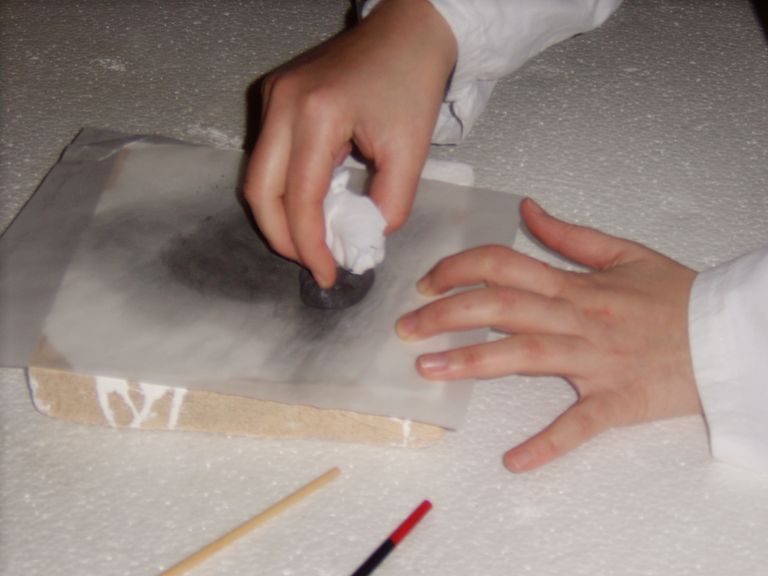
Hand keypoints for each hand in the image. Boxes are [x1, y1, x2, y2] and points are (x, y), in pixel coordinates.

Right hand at [244, 0, 456, 287]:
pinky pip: (266, 156)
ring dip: (279, 216)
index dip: (309, 246)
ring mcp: (272, 96)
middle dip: (282, 238)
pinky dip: (284, 190)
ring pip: (257, 176)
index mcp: (317, 114)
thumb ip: (389, 205)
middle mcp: (282, 103)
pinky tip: (310, 205)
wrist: (406, 31)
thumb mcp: (411, 151)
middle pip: (259, 191)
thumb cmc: (412, 83)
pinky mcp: (274, 96)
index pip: (299, 199)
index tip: (328, 275)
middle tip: (312, 263)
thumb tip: (364, 240)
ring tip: (312, 240)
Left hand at [396, 198, 701, 471]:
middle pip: (500, 307)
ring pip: (524, 356)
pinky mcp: (615, 402)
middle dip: (445, 314)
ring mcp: (594, 361)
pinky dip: (547, 445)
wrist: (729, 338)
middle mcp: (576, 319)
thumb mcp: (625, 253)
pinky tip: (513, 461)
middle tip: (406, 328)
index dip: (458, 269)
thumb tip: (526, 209)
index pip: (504, 265)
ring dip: (471, 363)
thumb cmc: (675, 297)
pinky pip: (578, 425)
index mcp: (576, 285)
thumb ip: (569, 234)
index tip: (426, 283)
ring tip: (427, 370)